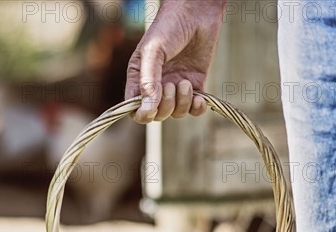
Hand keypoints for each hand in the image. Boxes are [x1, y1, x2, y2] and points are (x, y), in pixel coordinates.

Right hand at [125, 1, 225, 123]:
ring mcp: (175, 87)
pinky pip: (194, 109)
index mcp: (139, 79)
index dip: (142, 114)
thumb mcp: (153, 52)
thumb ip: (148, 82)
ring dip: (182, 103)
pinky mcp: (195, 86)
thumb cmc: (169, 27)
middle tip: (173, 84)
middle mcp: (156, 86)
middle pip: (157, 115)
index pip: (135, 109)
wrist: (197, 13)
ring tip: (186, 82)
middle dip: (166, 106)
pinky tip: (200, 97)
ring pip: (176, 113)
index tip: (151, 109)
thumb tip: (147, 110)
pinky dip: (197, 108)